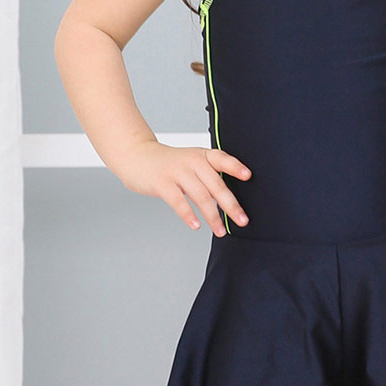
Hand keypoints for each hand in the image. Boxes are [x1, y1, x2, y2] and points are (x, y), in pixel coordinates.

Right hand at [118, 139, 251, 236]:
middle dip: (231, 205)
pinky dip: (188, 215)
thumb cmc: (169, 163)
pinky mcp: (162, 184)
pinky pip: (179, 201)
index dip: (235, 167)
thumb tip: (228, 200)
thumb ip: (209, 175)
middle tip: (242, 220)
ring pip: (200, 196)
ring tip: (220, 230)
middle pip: (216, 185)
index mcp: (202, 156)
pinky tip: (196, 225)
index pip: (222, 159)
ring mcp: (177, 172)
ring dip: (213, 216)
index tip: (248, 176)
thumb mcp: (192, 161)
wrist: (138, 157)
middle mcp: (192, 162)